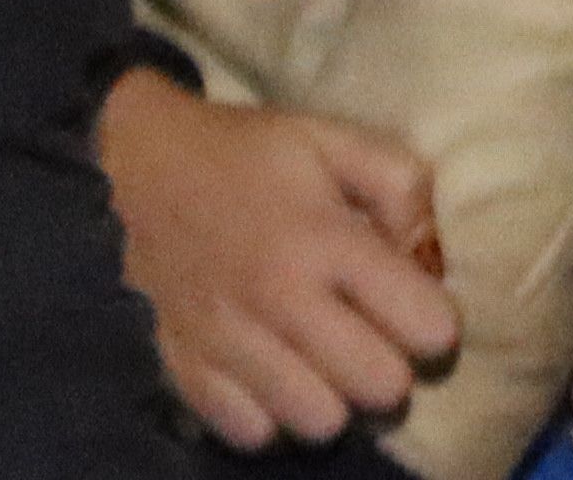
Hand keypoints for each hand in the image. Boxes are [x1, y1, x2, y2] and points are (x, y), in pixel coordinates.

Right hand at [100, 75, 460, 450]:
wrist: (134, 165)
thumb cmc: (249, 154)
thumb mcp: (339, 141)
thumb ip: (405, 189)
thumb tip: (433, 262)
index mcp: (325, 240)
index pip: (422, 325)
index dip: (438, 325)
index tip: (422, 311)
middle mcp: (277, 299)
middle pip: (376, 387)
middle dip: (394, 371)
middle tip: (378, 343)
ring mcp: (225, 340)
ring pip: (317, 421)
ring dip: (336, 399)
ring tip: (326, 364)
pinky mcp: (181, 365)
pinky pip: (248, 430)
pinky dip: (270, 415)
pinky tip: (275, 378)